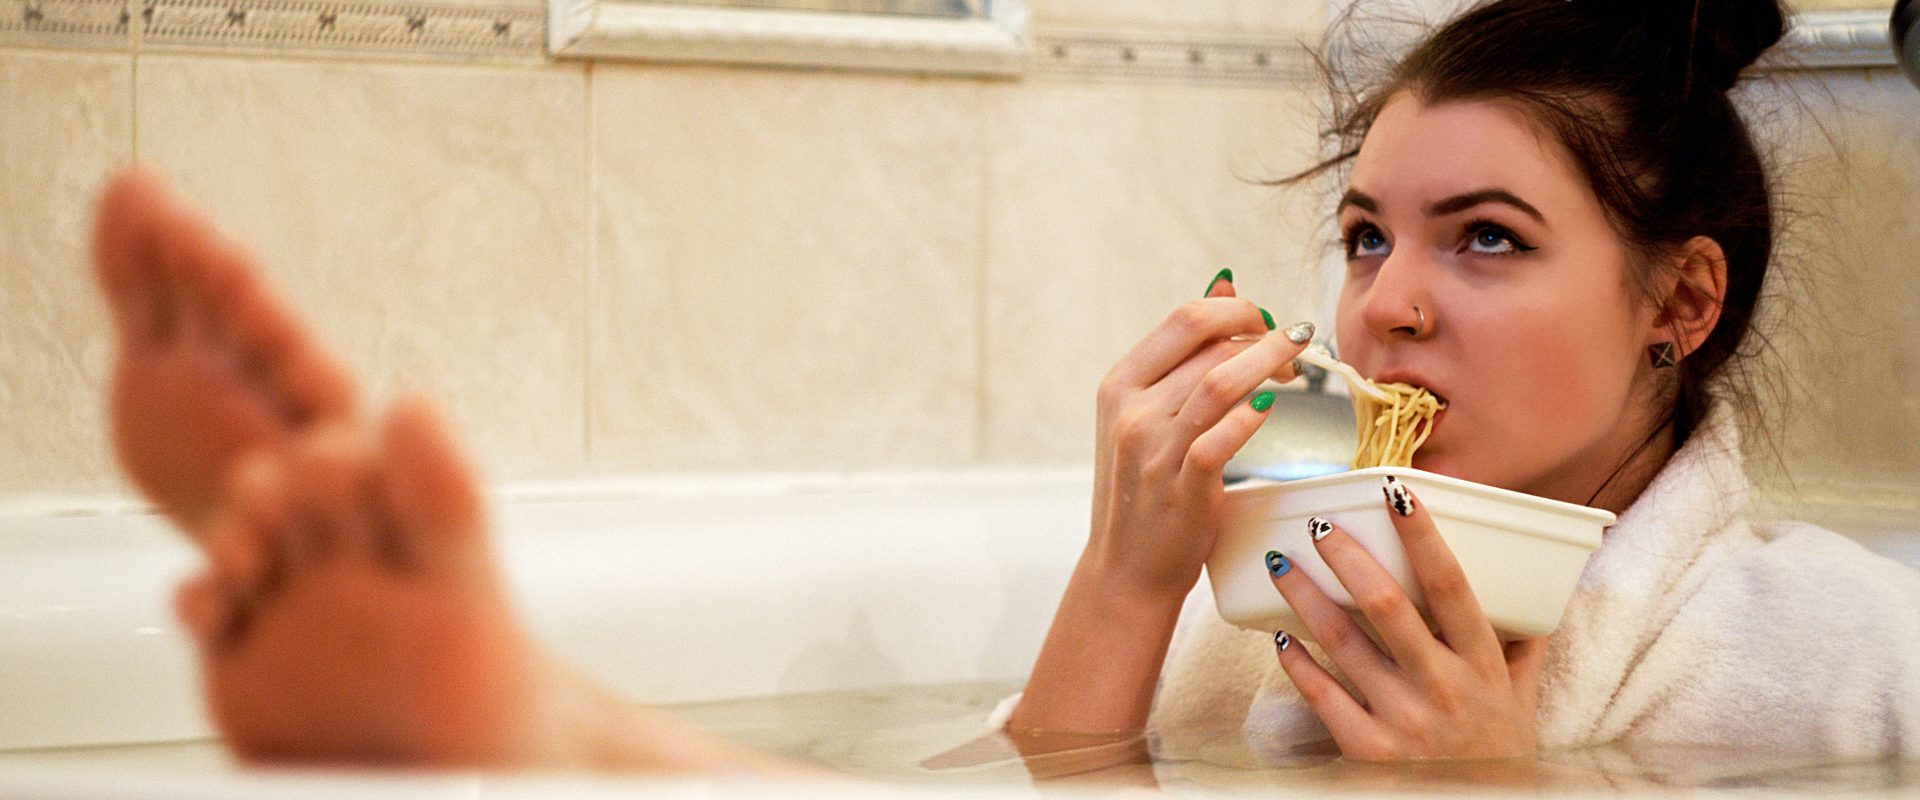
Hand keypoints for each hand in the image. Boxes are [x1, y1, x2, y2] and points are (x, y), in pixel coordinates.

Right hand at [1085, 277, 1311, 604]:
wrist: (1126, 567)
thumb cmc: (1146, 488)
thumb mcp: (1147, 415)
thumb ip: (1183, 356)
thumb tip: (1225, 283)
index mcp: (1119, 383)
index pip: (1185, 318)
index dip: (1237, 309)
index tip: (1267, 323)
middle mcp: (1129, 409)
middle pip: (1209, 342)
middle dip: (1262, 334)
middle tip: (1293, 347)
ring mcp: (1152, 447)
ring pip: (1221, 380)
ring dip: (1269, 363)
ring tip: (1297, 368)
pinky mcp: (1181, 484)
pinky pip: (1223, 434)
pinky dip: (1253, 416)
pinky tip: (1270, 409)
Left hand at [1266, 477, 1546, 759]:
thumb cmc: (1496, 756)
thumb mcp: (1522, 700)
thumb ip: (1524, 646)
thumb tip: (1538, 591)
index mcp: (1483, 665)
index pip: (1453, 585)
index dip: (1424, 536)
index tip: (1397, 493)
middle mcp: (1444, 687)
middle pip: (1387, 605)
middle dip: (1347, 557)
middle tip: (1318, 524)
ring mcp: (1403, 719)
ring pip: (1342, 642)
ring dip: (1305, 596)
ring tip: (1280, 563)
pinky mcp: (1367, 750)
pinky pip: (1320, 695)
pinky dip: (1295, 660)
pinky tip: (1279, 634)